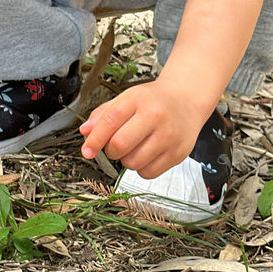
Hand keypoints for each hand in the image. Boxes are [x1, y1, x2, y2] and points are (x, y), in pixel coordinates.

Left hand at [79, 79, 206, 179]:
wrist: (186, 100)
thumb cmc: (153, 101)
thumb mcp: (127, 98)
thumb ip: (104, 114)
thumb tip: (85, 132)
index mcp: (139, 99)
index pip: (110, 121)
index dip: (94, 139)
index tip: (86, 151)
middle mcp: (156, 116)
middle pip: (120, 145)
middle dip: (110, 150)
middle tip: (115, 145)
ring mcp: (169, 136)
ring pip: (132, 162)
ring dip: (126, 160)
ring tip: (134, 147)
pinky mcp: (178, 153)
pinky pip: (148, 173)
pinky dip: (141, 168)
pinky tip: (146, 154)